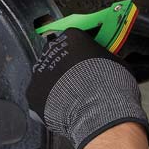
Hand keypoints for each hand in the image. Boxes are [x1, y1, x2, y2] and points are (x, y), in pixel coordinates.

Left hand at [27, 29, 148, 148]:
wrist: (98, 111)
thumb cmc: (111, 86)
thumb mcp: (117, 63)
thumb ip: (103, 59)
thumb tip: (105, 64)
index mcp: (72, 37)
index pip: (73, 40)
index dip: (81, 54)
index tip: (86, 63)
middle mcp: (51, 51)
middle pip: (57, 58)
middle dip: (65, 69)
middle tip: (79, 83)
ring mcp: (39, 72)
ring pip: (46, 78)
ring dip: (55, 86)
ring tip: (72, 99)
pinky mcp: (32, 92)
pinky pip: (39, 97)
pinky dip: (48, 103)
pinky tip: (61, 109)